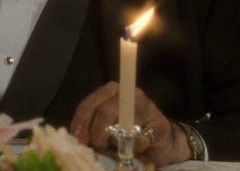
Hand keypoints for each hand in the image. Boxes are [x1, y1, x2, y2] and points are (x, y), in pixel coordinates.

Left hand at [70, 82, 190, 165]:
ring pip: (122, 124)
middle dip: (97, 133)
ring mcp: (145, 105)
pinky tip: (135, 147)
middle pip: (104, 112)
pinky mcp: (159, 122)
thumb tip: (78, 137)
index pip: (89, 104)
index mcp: (109, 91)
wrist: (161, 141)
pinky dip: (134, 147)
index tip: (78, 137)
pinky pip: (140, 138)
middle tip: (97, 147)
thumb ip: (92, 127)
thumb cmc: (129, 133)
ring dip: (115, 141)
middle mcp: (126, 92)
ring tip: (114, 148)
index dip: (81, 122)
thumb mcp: (105, 127)